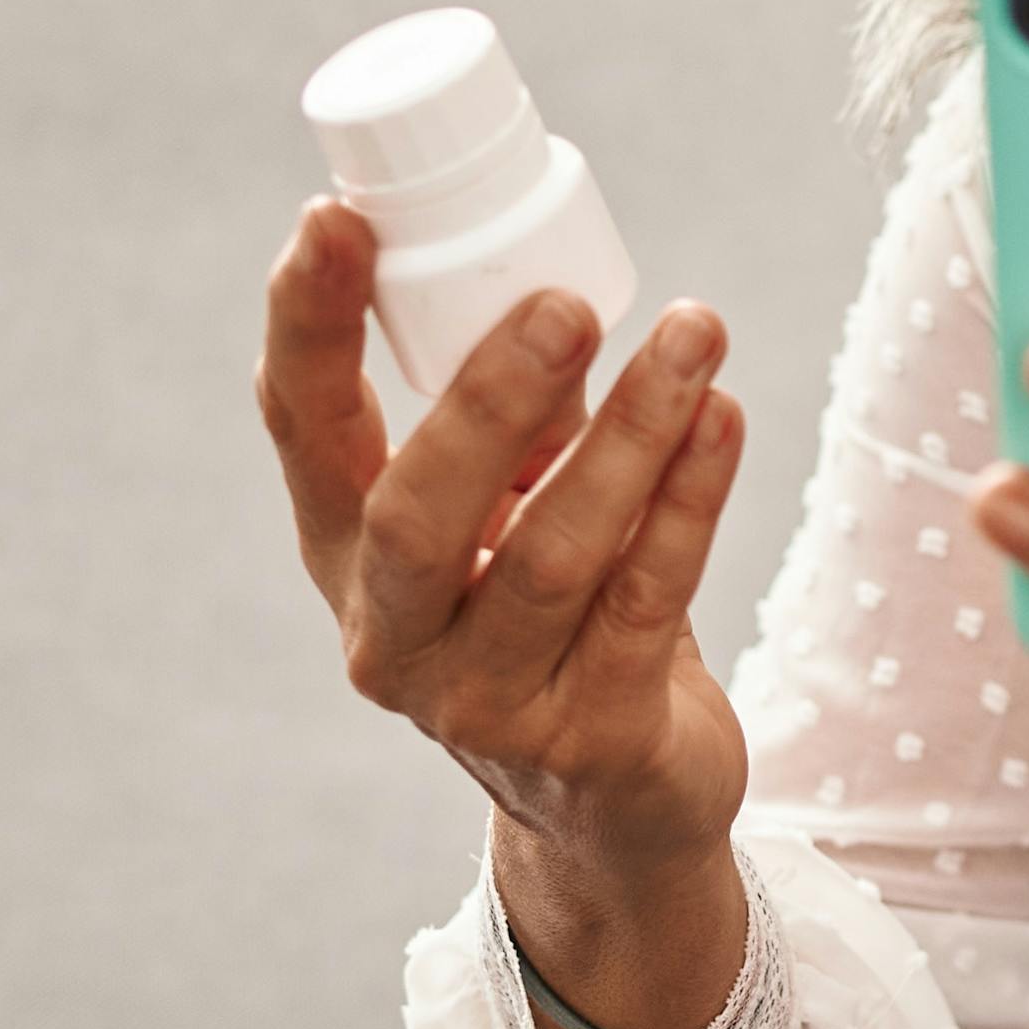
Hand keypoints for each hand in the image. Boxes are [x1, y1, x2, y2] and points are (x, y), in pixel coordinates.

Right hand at [261, 206, 751, 1028]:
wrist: (615, 808)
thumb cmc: (554, 617)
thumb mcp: (509, 512)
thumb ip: (514, 418)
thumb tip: (544, 285)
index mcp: (349, 556)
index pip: (303, 432)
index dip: (306, 327)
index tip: (332, 221)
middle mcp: (395, 639)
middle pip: (417, 517)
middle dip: (490, 400)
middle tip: (567, 304)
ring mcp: (485, 706)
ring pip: (554, 558)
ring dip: (633, 435)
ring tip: (696, 335)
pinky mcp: (590, 744)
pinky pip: (647, 603)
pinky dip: (691, 503)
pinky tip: (725, 420)